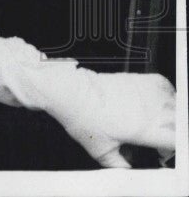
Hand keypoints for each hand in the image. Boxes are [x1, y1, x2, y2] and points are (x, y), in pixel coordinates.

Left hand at [55, 71, 174, 167]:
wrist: (71, 92)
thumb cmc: (84, 119)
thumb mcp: (101, 151)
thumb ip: (119, 165)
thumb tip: (127, 171)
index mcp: (146, 131)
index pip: (177, 142)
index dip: (173, 150)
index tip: (162, 152)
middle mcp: (152, 111)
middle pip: (180, 124)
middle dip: (174, 134)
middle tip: (157, 139)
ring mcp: (148, 93)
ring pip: (177, 106)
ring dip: (173, 116)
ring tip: (157, 122)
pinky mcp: (140, 79)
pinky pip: (166, 86)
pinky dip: (167, 95)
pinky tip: (157, 102)